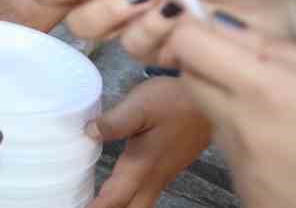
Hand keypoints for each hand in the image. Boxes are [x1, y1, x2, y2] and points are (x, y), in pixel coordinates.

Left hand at [89, 77, 211, 207]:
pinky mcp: (167, 167)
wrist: (207, 99)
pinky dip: (131, 199)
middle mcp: (154, 176)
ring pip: (141, 202)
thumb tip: (90, 133)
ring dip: (121, 207)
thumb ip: (114, 123)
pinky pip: (146, 193)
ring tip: (99, 204)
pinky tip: (121, 192)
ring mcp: (163, 173)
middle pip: (132, 207)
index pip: (117, 197)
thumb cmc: (174, 102)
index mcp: (143, 165)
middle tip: (87, 207)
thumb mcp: (140, 107)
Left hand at [171, 15, 295, 207]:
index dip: (196, 32)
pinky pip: (228, 147)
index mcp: (265, 91)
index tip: (211, 31)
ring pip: (210, 112)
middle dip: (206, 65)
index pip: (187, 44)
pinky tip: (278, 140)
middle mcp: (240, 124)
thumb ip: (275, 49)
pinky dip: (244, 136)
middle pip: (190, 77)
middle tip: (245, 68)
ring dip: (229, 102)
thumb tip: (222, 23)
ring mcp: (238, 159)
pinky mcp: (240, 186)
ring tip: (274, 109)